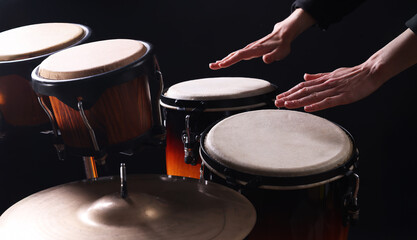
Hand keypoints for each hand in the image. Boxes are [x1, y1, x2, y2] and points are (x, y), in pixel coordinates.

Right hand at [209, 8, 315, 69]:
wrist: (283, 34)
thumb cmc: (283, 44)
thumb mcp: (282, 52)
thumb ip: (274, 57)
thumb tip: (265, 60)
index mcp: (256, 49)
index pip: (241, 55)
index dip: (231, 60)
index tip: (222, 65)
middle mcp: (251, 48)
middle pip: (234, 55)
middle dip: (223, 61)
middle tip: (212, 67)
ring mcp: (250, 49)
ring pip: (234, 54)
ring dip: (224, 60)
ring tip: (214, 65)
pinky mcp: (250, 50)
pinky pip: (237, 54)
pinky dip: (229, 58)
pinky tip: (224, 61)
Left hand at [275, 28, 416, 111]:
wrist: (370, 72)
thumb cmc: (352, 74)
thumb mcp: (332, 74)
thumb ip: (318, 77)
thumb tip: (304, 77)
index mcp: (323, 80)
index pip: (302, 87)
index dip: (290, 92)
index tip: (279, 97)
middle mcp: (325, 84)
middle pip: (304, 91)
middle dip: (289, 97)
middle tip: (277, 103)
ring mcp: (333, 90)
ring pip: (312, 96)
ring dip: (298, 101)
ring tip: (286, 105)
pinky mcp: (343, 96)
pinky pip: (327, 101)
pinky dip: (316, 105)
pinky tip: (307, 108)